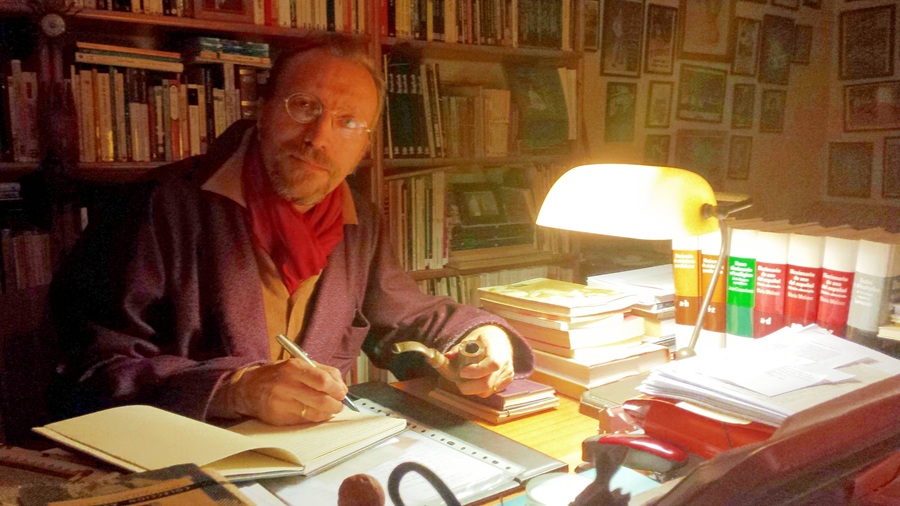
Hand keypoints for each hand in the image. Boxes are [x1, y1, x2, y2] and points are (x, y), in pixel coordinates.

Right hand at [229, 359, 347, 424]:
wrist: (248, 388)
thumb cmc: (278, 375)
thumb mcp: (298, 364)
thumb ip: (322, 371)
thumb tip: (341, 386)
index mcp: (293, 367)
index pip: (323, 380)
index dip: (337, 388)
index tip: (342, 392)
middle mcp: (286, 384)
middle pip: (321, 399)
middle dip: (336, 404)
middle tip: (339, 404)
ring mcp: (281, 402)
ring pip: (314, 413)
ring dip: (328, 413)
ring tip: (331, 409)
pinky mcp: (279, 417)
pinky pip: (304, 421)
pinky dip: (315, 418)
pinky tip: (317, 413)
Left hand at [448, 325, 514, 397]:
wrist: (501, 339)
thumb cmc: (484, 338)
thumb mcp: (472, 337)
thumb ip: (459, 347)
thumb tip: (447, 356)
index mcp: (498, 350)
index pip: (492, 364)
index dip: (476, 371)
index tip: (462, 372)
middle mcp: (505, 364)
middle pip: (488, 384)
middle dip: (469, 386)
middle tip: (458, 381)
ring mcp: (507, 374)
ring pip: (488, 391)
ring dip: (473, 389)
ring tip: (465, 381)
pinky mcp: (507, 381)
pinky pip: (491, 391)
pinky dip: (480, 389)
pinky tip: (475, 381)